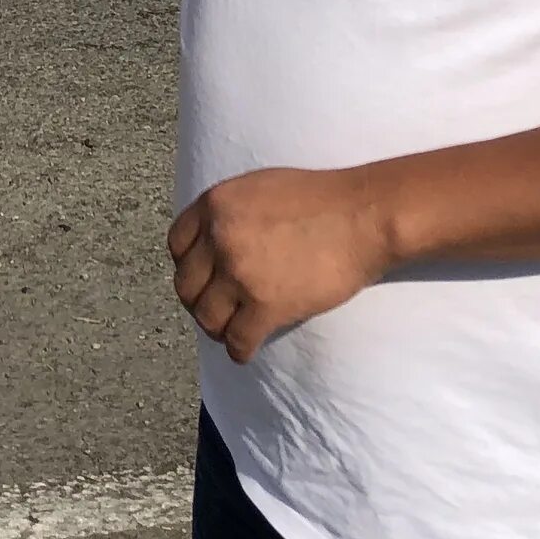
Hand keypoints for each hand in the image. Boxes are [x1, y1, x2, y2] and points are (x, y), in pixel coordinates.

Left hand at [169, 168, 400, 361]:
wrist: (363, 217)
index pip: (176, 245)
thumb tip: (210, 243)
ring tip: (231, 331)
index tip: (202, 278)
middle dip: (198, 301)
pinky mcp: (266, 305)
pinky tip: (247, 350)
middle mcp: (219, 237)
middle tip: (216, 309)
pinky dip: (239, 350)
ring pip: (207, 318)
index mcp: (215, 204)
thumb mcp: (258, 188)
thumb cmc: (319, 199)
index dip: (188, 266)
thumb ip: (227, 213)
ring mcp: (240, 272)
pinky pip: (237, 340)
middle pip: (186, 285)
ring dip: (217, 328)